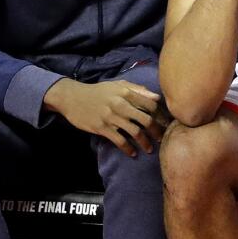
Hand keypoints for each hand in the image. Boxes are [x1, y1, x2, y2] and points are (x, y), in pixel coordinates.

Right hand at [43, 79, 165, 156]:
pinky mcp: (101, 127)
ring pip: (135, 132)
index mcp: (126, 92)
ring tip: (149, 149)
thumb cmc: (98, 91)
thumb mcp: (118, 85)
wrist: (73, 97)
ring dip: (145, 143)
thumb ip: (138, 90)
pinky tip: (132, 153)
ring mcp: (111, 117)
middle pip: (146, 119)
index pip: (151, 105)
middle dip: (156, 131)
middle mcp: (120, 104)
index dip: (160, 115)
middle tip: (161, 139)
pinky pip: (119, 140)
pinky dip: (128, 148)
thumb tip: (157, 98)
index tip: (165, 123)